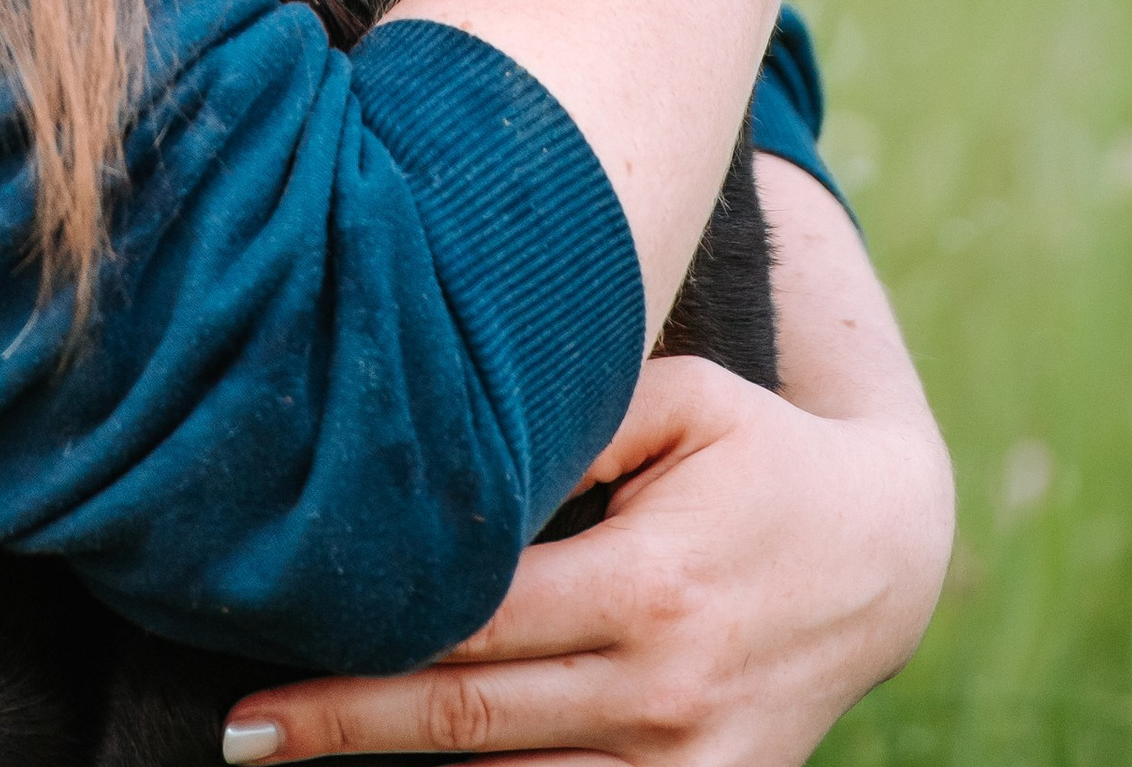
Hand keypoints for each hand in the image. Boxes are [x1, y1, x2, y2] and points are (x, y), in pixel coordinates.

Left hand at [222, 350, 951, 766]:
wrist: (888, 559)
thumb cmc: (758, 452)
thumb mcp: (683, 402)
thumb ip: (575, 420)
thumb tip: (452, 437)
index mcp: (652, 583)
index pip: (477, 624)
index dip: (365, 648)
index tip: (266, 663)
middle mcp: (665, 689)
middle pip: (474, 720)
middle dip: (348, 728)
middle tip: (243, 733)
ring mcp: (689, 764)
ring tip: (296, 754)